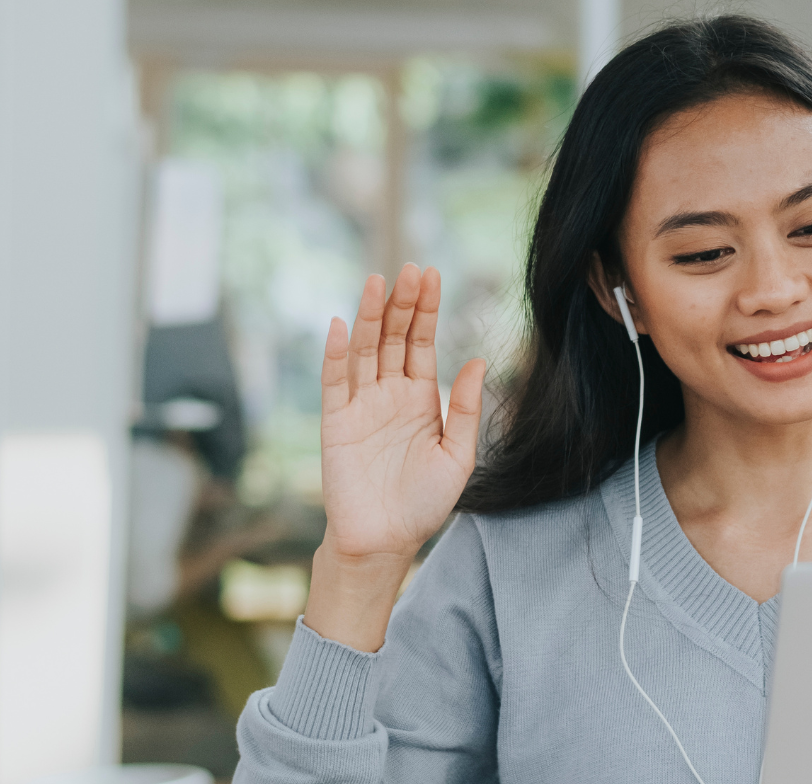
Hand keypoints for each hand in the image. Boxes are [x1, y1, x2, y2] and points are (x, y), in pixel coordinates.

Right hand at [318, 264, 484, 562]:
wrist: (385, 542)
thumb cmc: (423, 504)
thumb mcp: (458, 456)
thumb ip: (466, 409)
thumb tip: (477, 360)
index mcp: (421, 397)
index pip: (422, 342)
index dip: (426, 309)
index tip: (432, 275)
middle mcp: (389, 394)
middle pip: (394, 337)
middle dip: (402, 303)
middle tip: (411, 269)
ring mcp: (360, 406)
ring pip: (364, 351)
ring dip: (370, 316)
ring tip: (377, 281)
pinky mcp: (335, 423)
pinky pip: (334, 382)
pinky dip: (336, 353)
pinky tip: (343, 325)